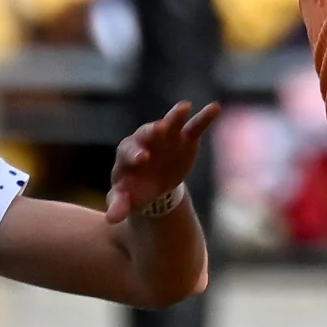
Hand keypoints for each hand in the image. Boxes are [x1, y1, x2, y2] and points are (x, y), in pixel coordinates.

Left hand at [105, 98, 220, 222]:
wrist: (153, 184)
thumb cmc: (134, 189)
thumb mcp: (125, 199)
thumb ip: (119, 206)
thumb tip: (112, 219)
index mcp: (127, 154)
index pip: (128, 151)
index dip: (134, 154)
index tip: (142, 158)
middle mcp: (145, 140)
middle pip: (147, 132)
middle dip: (154, 131)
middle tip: (159, 128)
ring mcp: (166, 137)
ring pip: (170, 123)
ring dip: (176, 116)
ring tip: (185, 106)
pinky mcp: (184, 139)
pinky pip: (194, 126)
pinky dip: (204, 117)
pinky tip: (215, 108)